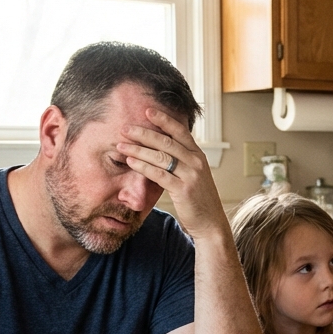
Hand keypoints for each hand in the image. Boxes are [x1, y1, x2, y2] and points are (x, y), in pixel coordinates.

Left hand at [117, 109, 227, 238]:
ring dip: (138, 149)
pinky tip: (131, 162)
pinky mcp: (183, 189)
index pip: (180, 131)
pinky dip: (143, 166)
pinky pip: (159, 174)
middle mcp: (196, 162)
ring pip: (160, 156)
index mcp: (198, 155)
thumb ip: (182, 161)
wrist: (211, 222)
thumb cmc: (198, 199)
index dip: (164, 119)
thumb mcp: (194, 175)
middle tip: (125, 128)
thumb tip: (161, 149)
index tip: (147, 110)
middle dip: (143, 133)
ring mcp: (190, 175)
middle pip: (166, 141)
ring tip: (121, 145)